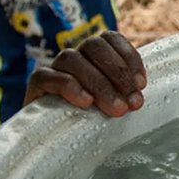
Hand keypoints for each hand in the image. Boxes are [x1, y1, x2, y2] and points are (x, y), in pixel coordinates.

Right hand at [24, 32, 147, 118]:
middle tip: (132, 103)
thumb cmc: (90, 122)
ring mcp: (53, 68)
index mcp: (94, 55)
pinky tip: (86, 102)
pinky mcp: (36, 84)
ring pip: (72, 58)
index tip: (142, 84)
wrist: (51, 140)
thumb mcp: (112, 105)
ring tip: (116, 109)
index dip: (128, 56)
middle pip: (94, 46)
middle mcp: (74, 57)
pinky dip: (70, 86)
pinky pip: (48, 76)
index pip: (110, 38)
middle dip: (118, 73)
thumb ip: (124, 94)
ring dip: (99, 83)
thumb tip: (140, 98)